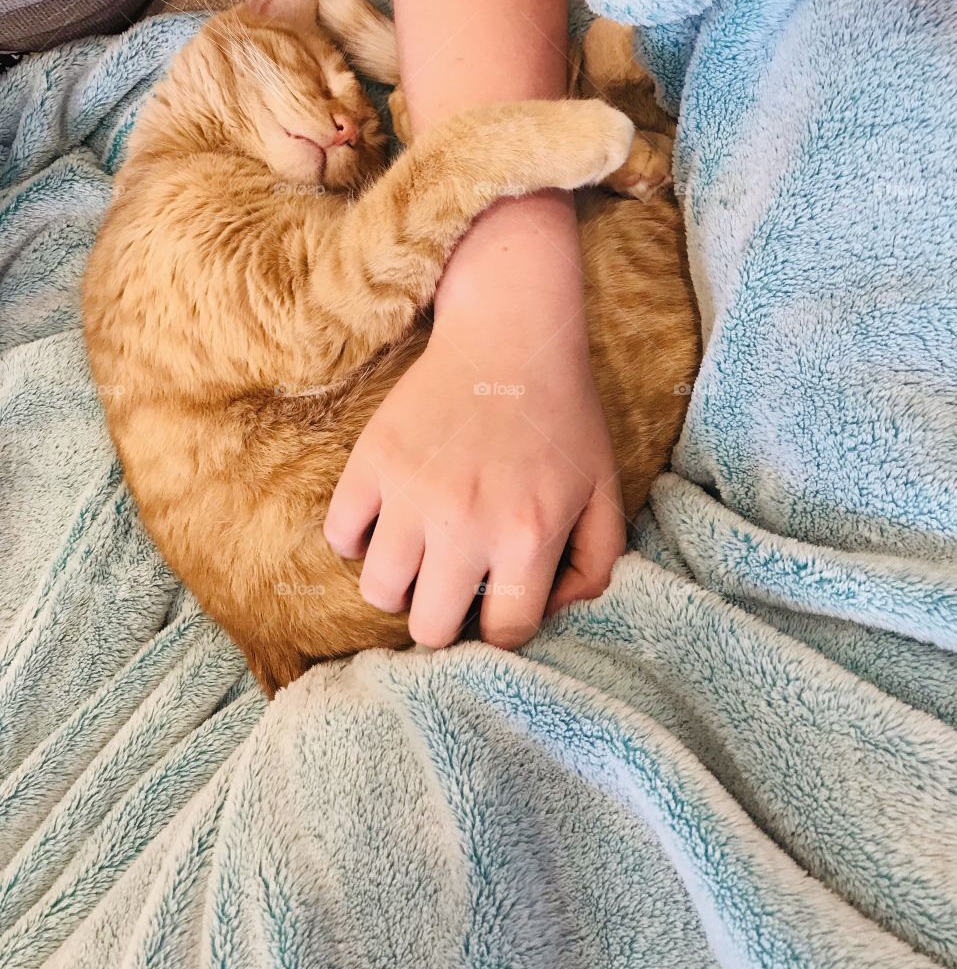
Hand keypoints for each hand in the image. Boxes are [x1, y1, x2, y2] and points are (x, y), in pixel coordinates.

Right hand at [324, 303, 625, 649]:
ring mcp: (412, 494)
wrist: (511, 334)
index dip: (501, 628)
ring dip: (399, 586)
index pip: (503, 634)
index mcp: (528, 536)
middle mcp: (466, 524)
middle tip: (452, 587)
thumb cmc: (563, 416)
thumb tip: (554, 613)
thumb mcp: (604, 490)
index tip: (495, 606)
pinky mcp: (372, 462)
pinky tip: (385, 522)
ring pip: (379, 592)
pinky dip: (357, 539)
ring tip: (418, 559)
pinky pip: (340, 535)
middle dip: (444, 618)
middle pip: (431, 628)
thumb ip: (595, 565)